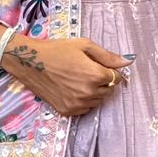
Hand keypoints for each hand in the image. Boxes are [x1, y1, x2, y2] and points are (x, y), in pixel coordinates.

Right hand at [3, 34, 133, 115]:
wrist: (29, 62)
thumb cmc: (57, 50)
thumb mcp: (84, 46)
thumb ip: (107, 56)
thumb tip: (127, 61)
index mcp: (95, 75)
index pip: (116, 78)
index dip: (110, 71)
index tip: (100, 66)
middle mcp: (88, 93)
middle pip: (108, 91)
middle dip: (103, 82)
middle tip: (88, 71)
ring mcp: (77, 104)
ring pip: (97, 101)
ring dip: (94, 92)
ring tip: (79, 80)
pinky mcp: (67, 111)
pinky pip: (85, 109)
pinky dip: (83, 101)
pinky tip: (72, 89)